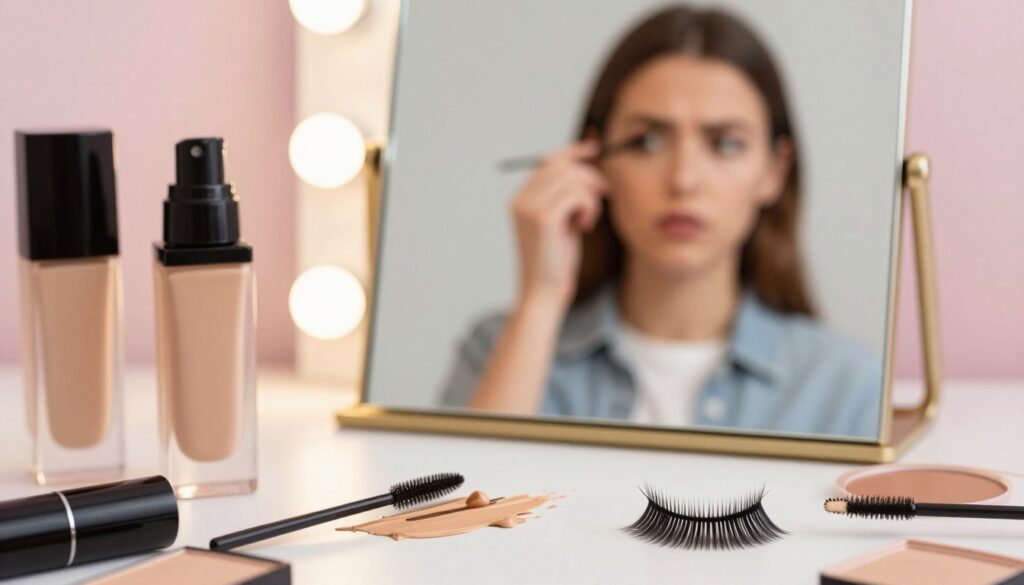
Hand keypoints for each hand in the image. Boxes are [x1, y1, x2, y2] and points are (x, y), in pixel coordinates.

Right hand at [509, 140, 607, 309]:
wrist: (543, 295)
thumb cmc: (556, 264)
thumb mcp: (562, 223)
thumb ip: (568, 197)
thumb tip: (588, 165)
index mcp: (519, 200)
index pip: (548, 162)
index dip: (573, 152)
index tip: (596, 149)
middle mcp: (519, 200)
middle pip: (561, 166)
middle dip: (589, 176)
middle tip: (604, 195)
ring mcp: (528, 208)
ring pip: (572, 178)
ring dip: (590, 196)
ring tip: (588, 220)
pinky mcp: (543, 219)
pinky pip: (577, 194)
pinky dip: (589, 207)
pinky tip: (584, 226)